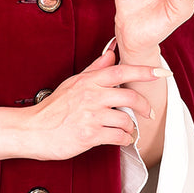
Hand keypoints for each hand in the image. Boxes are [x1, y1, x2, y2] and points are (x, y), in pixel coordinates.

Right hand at [0, 48, 171, 164]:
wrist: (32, 130)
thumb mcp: (73, 83)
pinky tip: (121, 139)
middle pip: (129, 96)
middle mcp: (90, 96)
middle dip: (144, 106)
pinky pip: (118, 136)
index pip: (120, 70)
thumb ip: (95, 69)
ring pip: (126, 119)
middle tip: (149, 112)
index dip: (144, 70)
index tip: (161, 72)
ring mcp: (90, 116)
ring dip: (131, 127)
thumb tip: (111, 53)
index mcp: (88, 82)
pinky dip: (124, 139)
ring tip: (128, 130)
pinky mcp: (89, 135)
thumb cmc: (52, 109)